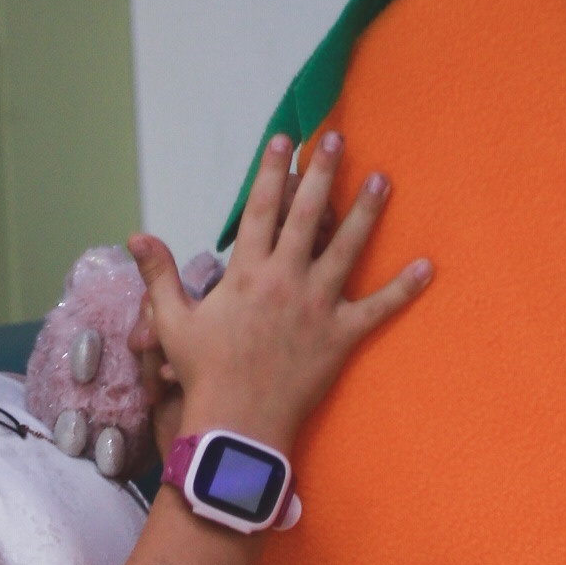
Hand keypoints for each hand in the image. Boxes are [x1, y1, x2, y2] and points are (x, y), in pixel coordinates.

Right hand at [126, 129, 429, 469]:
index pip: (261, 207)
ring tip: (382, 179)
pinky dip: (404, 288)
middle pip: (308, 214)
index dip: (273, 170)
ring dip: (366, 211)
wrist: (238, 425)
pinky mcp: (341, 337)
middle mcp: (285, 280)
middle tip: (337, 139)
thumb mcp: (172, 322)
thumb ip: (159, 275)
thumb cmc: (203, 375)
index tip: (286, 140)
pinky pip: (379, 308)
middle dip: (323, 173)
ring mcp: (317, 307)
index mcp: (247, 273)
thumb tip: (137, 236)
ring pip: (347, 248)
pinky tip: (428, 265)